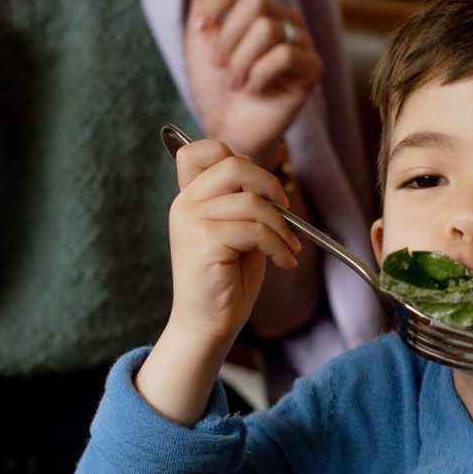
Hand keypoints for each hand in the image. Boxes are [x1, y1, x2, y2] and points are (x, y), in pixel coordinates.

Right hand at [162, 139, 302, 349]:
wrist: (208, 323)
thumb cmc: (227, 278)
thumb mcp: (237, 229)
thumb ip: (242, 200)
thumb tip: (267, 178)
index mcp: (189, 197)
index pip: (199, 150)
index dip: (236, 158)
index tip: (261, 189)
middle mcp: (184, 204)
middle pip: (234, 165)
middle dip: (270, 185)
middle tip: (286, 212)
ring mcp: (190, 221)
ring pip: (251, 202)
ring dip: (281, 226)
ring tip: (288, 248)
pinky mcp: (203, 241)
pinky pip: (255, 230)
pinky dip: (278, 245)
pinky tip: (283, 261)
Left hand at [185, 0, 322, 160]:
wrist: (228, 127)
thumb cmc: (215, 86)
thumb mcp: (200, 38)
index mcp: (260, 8)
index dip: (216, 2)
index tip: (199, 29)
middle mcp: (285, 19)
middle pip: (254, 0)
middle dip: (227, 37)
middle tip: (220, 65)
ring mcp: (302, 42)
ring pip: (268, 29)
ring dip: (240, 61)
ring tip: (236, 82)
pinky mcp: (312, 69)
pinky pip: (286, 56)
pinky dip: (260, 75)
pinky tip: (254, 90)